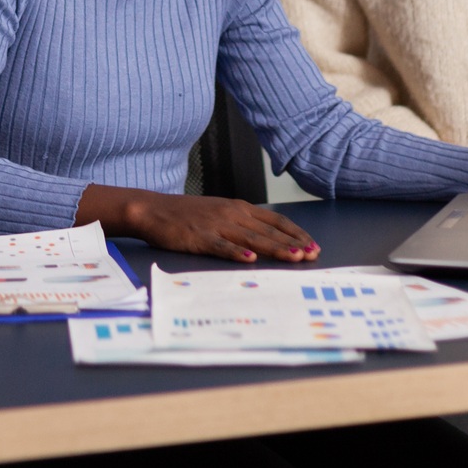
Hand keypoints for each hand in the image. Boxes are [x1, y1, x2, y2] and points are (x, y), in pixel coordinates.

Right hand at [76, 184, 320, 262]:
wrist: (154, 209)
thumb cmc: (188, 214)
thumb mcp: (220, 213)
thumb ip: (243, 225)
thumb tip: (268, 239)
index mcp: (239, 208)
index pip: (276, 221)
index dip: (296, 234)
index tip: (313, 245)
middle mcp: (232, 214)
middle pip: (269, 231)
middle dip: (293, 243)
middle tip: (314, 255)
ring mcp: (216, 225)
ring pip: (252, 239)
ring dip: (275, 249)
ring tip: (294, 257)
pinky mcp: (200, 237)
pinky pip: (222, 246)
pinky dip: (237, 253)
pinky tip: (250, 260)